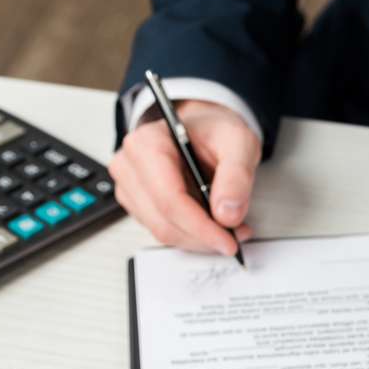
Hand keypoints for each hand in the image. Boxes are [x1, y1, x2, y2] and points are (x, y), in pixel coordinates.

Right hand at [109, 100, 261, 252]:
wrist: (202, 128)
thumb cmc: (214, 131)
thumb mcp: (238, 142)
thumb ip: (236, 176)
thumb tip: (227, 214)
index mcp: (149, 143)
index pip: (169, 198)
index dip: (200, 226)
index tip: (228, 241)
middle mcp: (130, 164)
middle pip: (164, 221)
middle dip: (203, 236)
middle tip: (235, 236)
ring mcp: (130, 186)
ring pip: (163, 231)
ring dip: (199, 239)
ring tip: (229, 229)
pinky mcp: (137, 203)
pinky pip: (163, 230)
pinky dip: (191, 235)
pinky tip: (212, 224)